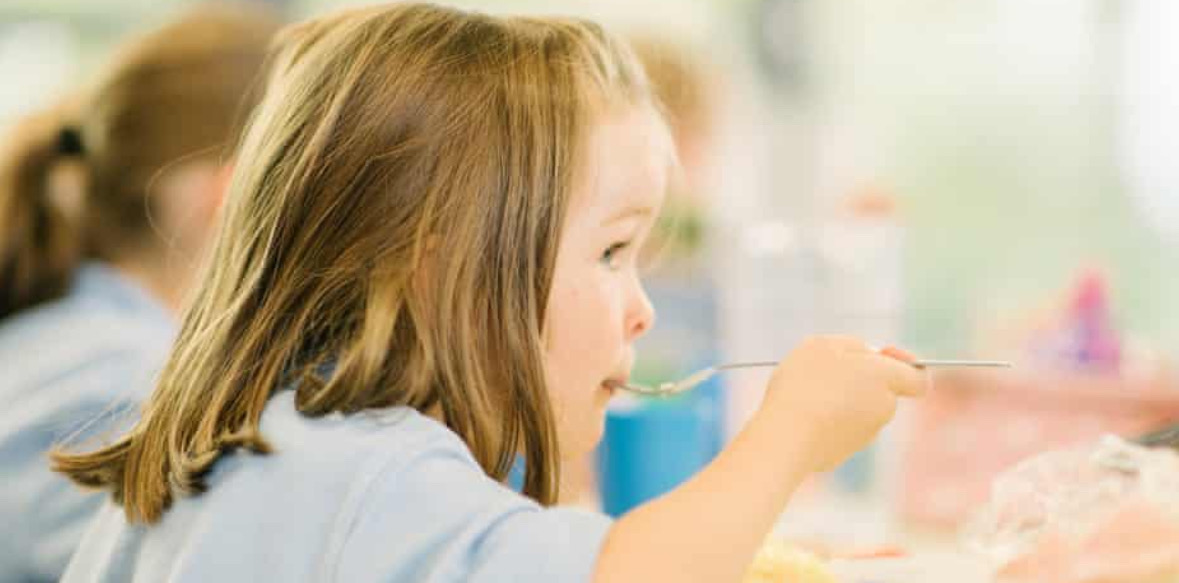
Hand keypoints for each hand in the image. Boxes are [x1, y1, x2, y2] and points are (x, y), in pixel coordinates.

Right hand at [757, 336, 925, 471]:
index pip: (918, 378)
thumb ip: (854, 346)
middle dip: (860, 381)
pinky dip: (825, 422)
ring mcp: (865, 436)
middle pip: (882, 392)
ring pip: (858, 411)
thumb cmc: (806, 383)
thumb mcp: (826, 345)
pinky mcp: (842, 455)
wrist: (786, 436)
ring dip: (839, 401)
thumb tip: (869, 357)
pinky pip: (838, 431)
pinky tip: (801, 417)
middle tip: (826, 372)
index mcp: (886, 378)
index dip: (905, 366)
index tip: (882, 355)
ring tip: (807, 394)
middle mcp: (884, 409)